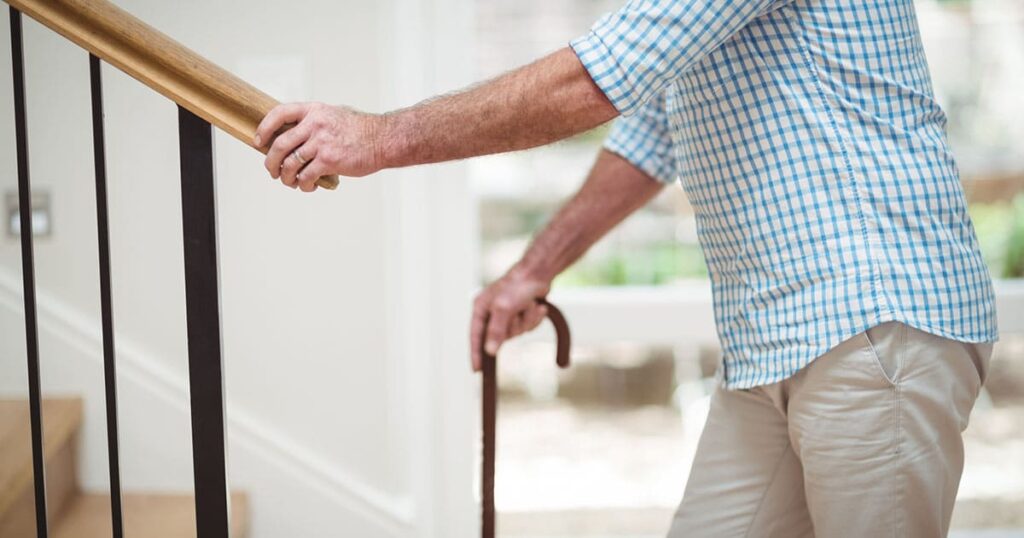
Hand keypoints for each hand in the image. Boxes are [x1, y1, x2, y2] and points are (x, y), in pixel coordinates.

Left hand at [255, 102, 385, 191]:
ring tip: (289, 182)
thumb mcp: (334, 115)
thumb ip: (314, 122)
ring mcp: (321, 143)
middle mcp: (315, 124)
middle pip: (279, 144)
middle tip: (272, 171)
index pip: (279, 113)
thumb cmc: (362, 131)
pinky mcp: (330, 161)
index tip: (259, 142)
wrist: (384, 140)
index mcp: (314, 110)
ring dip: (285, 177)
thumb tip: (294, 136)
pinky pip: (306, 176)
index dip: (264, 128)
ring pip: (290, 164)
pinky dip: (303, 185)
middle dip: (270, 162)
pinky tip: (309, 186)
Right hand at [470, 266, 552, 370]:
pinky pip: (528, 326)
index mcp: (480, 308)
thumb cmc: (517, 286)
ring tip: (528, 304)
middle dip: (514, 327)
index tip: (477, 370)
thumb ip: (496, 330)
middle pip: (501, 337)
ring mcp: (507, 314)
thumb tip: (490, 351)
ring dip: (526, 320)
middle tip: (517, 312)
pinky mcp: (521, 314)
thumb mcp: (504, 308)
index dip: (476, 353)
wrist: (539, 273)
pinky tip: (537, 305)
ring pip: (517, 332)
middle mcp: (492, 312)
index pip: (475, 336)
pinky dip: (534, 318)